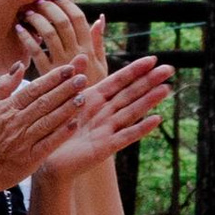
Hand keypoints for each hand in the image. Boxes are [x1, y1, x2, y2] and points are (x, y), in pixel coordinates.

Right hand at [0, 57, 124, 197]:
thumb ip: (4, 85)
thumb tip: (19, 65)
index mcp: (7, 108)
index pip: (34, 89)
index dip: (52, 78)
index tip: (69, 69)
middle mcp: (16, 122)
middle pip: (45, 102)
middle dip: (65, 89)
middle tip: (82, 78)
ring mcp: (23, 141)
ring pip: (49, 121)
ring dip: (67, 108)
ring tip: (83, 97)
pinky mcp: (29, 159)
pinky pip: (48, 144)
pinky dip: (61, 134)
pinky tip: (74, 124)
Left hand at [15, 0, 98, 80]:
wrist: (82, 112)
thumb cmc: (93, 86)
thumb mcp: (101, 64)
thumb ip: (99, 40)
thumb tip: (100, 18)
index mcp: (89, 48)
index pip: (78, 19)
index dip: (66, 4)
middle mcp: (76, 53)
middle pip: (62, 23)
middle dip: (49, 8)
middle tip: (38, 1)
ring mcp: (61, 63)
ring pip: (48, 34)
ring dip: (37, 20)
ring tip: (29, 13)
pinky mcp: (47, 74)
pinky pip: (35, 52)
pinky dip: (26, 38)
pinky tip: (19, 29)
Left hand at [26, 53, 171, 187]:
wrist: (45, 160)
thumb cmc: (54, 130)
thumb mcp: (62, 101)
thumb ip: (73, 80)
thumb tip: (83, 55)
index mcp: (93, 100)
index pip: (118, 81)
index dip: (134, 70)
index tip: (152, 59)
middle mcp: (103, 113)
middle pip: (130, 94)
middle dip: (149, 81)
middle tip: (169, 69)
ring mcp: (106, 130)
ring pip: (131, 112)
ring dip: (149, 100)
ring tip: (166, 89)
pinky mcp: (105, 147)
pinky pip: (125, 136)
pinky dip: (141, 128)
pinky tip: (156, 119)